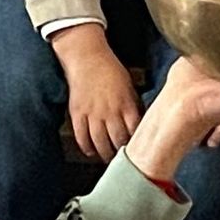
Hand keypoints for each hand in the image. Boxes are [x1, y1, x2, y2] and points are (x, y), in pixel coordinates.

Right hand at [52, 25, 140, 162]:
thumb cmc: (111, 70)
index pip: (134, 131)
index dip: (137, 144)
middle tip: (125, 161)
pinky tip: (91, 152)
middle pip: (117, 141)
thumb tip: (142, 123)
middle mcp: (109, 111)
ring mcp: (92, 113)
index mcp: (125, 104)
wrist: (87, 57)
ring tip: (109, 159)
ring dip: (105, 154)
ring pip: (99, 142)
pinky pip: (81, 136)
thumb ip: (134, 106)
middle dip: (122, 153)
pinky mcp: (77, 113)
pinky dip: (86, 147)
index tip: (140, 152)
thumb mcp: (130, 87)